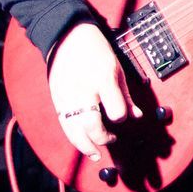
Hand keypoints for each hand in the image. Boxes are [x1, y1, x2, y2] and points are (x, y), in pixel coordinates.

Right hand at [47, 23, 138, 161]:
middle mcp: (83, 91)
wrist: (66, 37)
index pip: (116, 111)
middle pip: (92, 125)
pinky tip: (81, 144)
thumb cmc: (96, 51)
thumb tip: (136, 116)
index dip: (121, 118)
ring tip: (95, 154)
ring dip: (85, 146)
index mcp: (103, 80)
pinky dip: (73, 137)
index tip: (121, 117)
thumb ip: (126, 95)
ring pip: (74, 130)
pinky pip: (64, 124)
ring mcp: (67, 96)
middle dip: (103, 138)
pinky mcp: (56, 99)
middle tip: (111, 140)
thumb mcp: (118, 69)